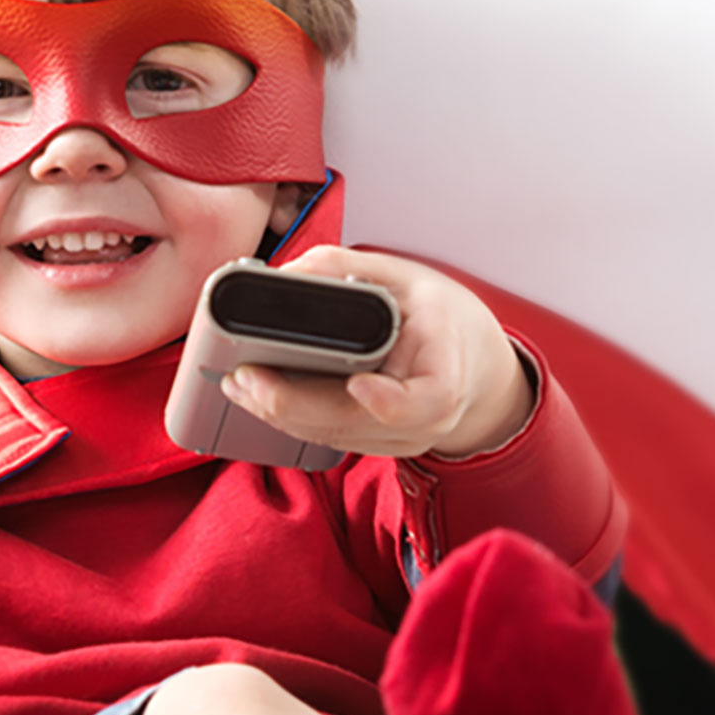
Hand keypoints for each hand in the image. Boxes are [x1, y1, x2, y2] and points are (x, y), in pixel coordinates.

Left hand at [222, 247, 533, 459]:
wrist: (477, 364)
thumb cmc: (443, 318)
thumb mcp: (406, 276)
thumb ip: (344, 268)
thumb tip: (281, 274)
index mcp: (447, 368)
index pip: (426, 399)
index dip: (390, 402)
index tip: (358, 384)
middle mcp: (427, 416)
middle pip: (357, 422)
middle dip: (295, 403)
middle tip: (245, 378)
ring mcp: (403, 439)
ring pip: (334, 437)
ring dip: (280, 414)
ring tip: (237, 384)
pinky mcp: (378, 446)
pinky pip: (330, 439)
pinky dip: (292, 419)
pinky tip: (257, 397)